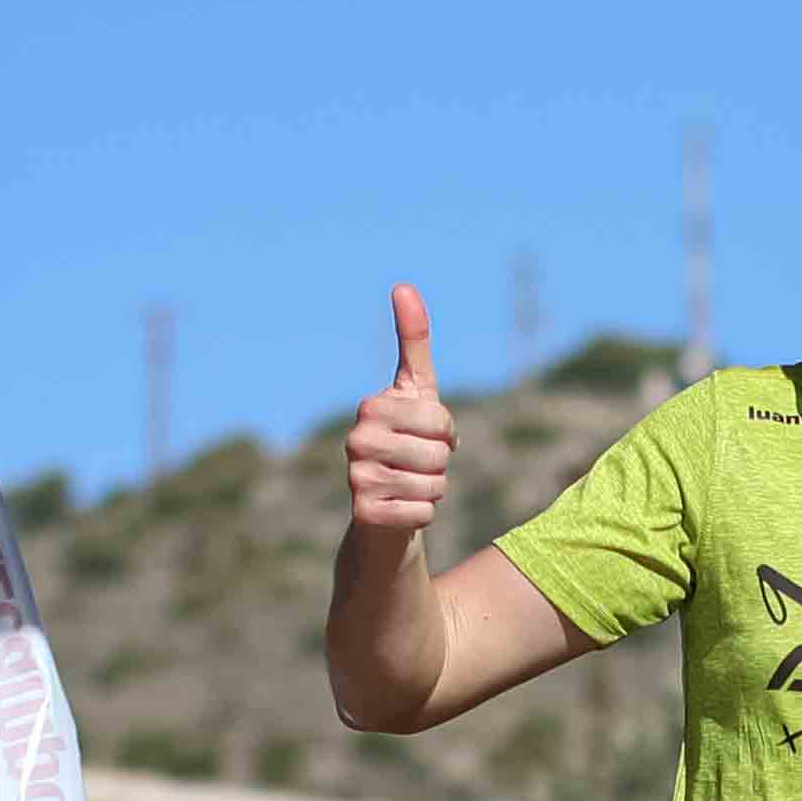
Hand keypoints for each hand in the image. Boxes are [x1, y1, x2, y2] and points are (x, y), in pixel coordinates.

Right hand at [342, 284, 454, 536]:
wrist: (384, 503)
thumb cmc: (406, 440)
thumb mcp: (415, 390)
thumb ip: (413, 341)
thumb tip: (403, 286)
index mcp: (371, 407)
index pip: (439, 419)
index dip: (445, 431)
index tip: (426, 434)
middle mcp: (356, 440)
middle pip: (438, 454)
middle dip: (441, 463)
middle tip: (418, 463)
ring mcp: (356, 478)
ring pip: (434, 484)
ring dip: (433, 488)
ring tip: (411, 484)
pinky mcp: (364, 514)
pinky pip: (424, 513)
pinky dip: (424, 513)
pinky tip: (403, 508)